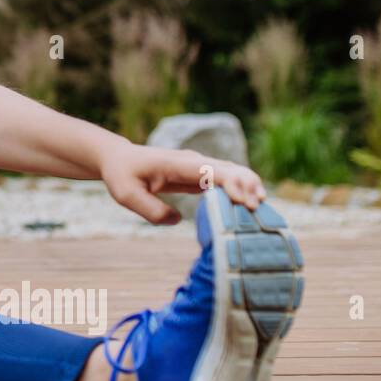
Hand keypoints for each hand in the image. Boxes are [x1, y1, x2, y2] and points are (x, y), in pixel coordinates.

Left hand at [98, 143, 266, 225]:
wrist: (120, 160)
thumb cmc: (122, 176)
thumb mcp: (126, 195)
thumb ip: (150, 210)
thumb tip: (176, 221)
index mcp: (178, 163)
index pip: (212, 170)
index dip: (232, 183)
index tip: (245, 202)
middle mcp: (194, 162)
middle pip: (231, 169)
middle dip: (248, 187)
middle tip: (258, 211)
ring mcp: (200, 168)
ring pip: (233, 174)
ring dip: (249, 189)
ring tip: (261, 212)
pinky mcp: (201, 176)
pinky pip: (226, 183)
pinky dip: (241, 193)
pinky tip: (249, 210)